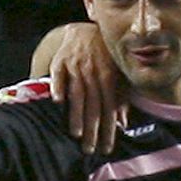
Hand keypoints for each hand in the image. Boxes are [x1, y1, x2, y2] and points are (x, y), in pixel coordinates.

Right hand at [46, 22, 124, 153]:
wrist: (83, 31)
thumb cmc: (102, 57)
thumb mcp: (116, 74)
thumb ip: (120, 97)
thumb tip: (124, 123)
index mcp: (110, 77)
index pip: (110, 107)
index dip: (109, 129)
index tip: (106, 148)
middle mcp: (93, 73)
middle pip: (94, 105)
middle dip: (93, 128)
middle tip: (89, 149)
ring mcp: (75, 67)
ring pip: (77, 93)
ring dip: (76, 114)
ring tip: (76, 134)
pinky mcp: (59, 62)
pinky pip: (58, 76)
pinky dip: (57, 87)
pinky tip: (56, 102)